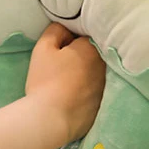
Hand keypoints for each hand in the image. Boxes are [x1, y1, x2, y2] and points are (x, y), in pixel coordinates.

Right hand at [26, 23, 105, 145]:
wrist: (50, 119)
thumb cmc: (45, 81)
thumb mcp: (43, 48)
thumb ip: (56, 31)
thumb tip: (66, 29)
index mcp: (92, 49)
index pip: (84, 36)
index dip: (70, 41)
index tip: (60, 50)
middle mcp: (104, 66)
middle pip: (92, 54)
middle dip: (80, 56)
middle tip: (61, 66)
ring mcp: (105, 87)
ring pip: (94, 74)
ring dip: (84, 74)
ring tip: (65, 82)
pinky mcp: (101, 105)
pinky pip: (93, 92)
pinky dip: (85, 92)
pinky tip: (71, 97)